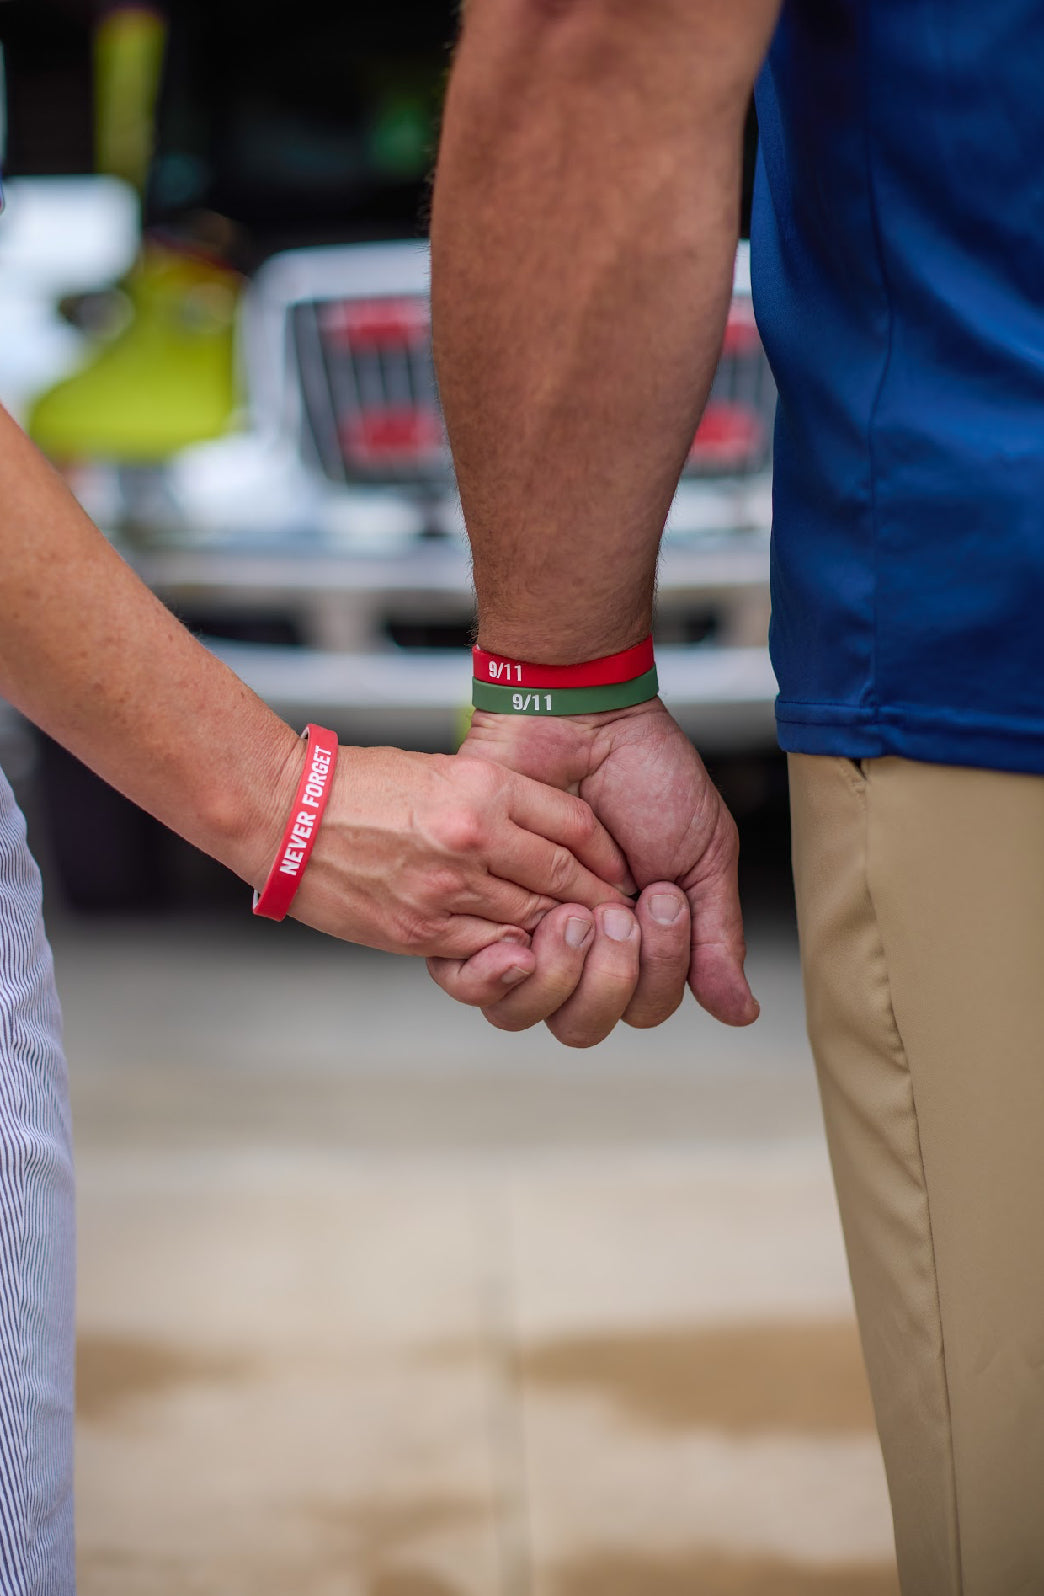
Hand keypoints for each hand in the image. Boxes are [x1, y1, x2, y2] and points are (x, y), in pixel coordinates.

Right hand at [285, 744, 632, 957]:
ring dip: (563, 935)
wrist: (284, 815)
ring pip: (533, 921)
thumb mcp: (441, 772)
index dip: (609, 858)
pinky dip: (514, 953)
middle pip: (564, 879)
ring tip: (586, 943)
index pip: (576, 828)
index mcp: (483, 788)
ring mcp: (447, 888)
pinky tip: (527, 952)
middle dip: (600, 904)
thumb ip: (497, 802)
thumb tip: (549, 837)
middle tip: (626, 920)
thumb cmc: (360, 786)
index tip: (623, 873)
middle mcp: (473, 837)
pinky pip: (487, 949)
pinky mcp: (420, 930)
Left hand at [428, 701, 758, 1038]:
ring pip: (529, 1013)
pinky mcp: (471, 915)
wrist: (582, 718)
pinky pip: (472, 982)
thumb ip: (714, 938)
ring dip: (562, 973)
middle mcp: (575, 948)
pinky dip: (498, 974)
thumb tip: (740, 1011)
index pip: (643, 1007)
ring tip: (573, 912)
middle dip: (611, 977)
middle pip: (584, 1023)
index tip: (662, 897)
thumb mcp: (703, 857)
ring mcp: (521, 933)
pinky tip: (524, 936)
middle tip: (618, 909)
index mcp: (631, 942)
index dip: (656, 971)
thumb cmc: (646, 776)